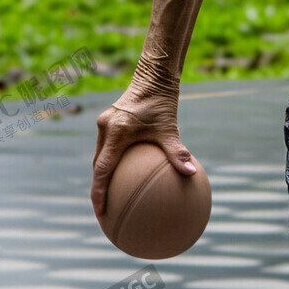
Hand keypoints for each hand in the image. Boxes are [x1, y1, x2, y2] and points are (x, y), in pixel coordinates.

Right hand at [91, 85, 196, 217]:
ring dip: (102, 175)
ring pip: (100, 155)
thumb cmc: (163, 102)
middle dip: (98, 188)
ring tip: (109, 195)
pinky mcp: (109, 120)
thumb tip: (190, 174)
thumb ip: (177, 152)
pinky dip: (110, 160)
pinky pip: (106, 145)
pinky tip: (122, 171)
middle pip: (97, 165)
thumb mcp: (170, 128)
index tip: (101, 212)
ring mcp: (105, 123)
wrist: (154, 76)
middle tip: (104, 210)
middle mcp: (106, 128)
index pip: (102, 170)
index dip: (99, 193)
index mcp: (116, 132)